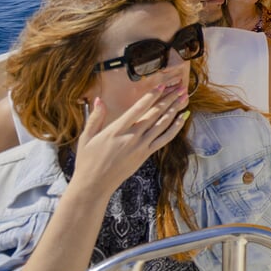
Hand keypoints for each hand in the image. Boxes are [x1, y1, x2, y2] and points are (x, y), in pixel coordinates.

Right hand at [71, 84, 189, 199]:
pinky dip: (175, 128)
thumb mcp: (86, 137)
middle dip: (168, 99)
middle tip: (180, 88)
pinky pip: (164, 139)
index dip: (151, 96)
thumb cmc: (87, 160)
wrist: (94, 184)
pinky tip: (182, 119)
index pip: (138, 109)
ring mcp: (140, 146)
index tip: (162, 85)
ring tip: (183, 98)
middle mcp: (131, 137)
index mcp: (116, 130)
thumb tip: (98, 100)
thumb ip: (95, 118)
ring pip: (162, 124)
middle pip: (154, 114)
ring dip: (174, 110)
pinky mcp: (145, 155)